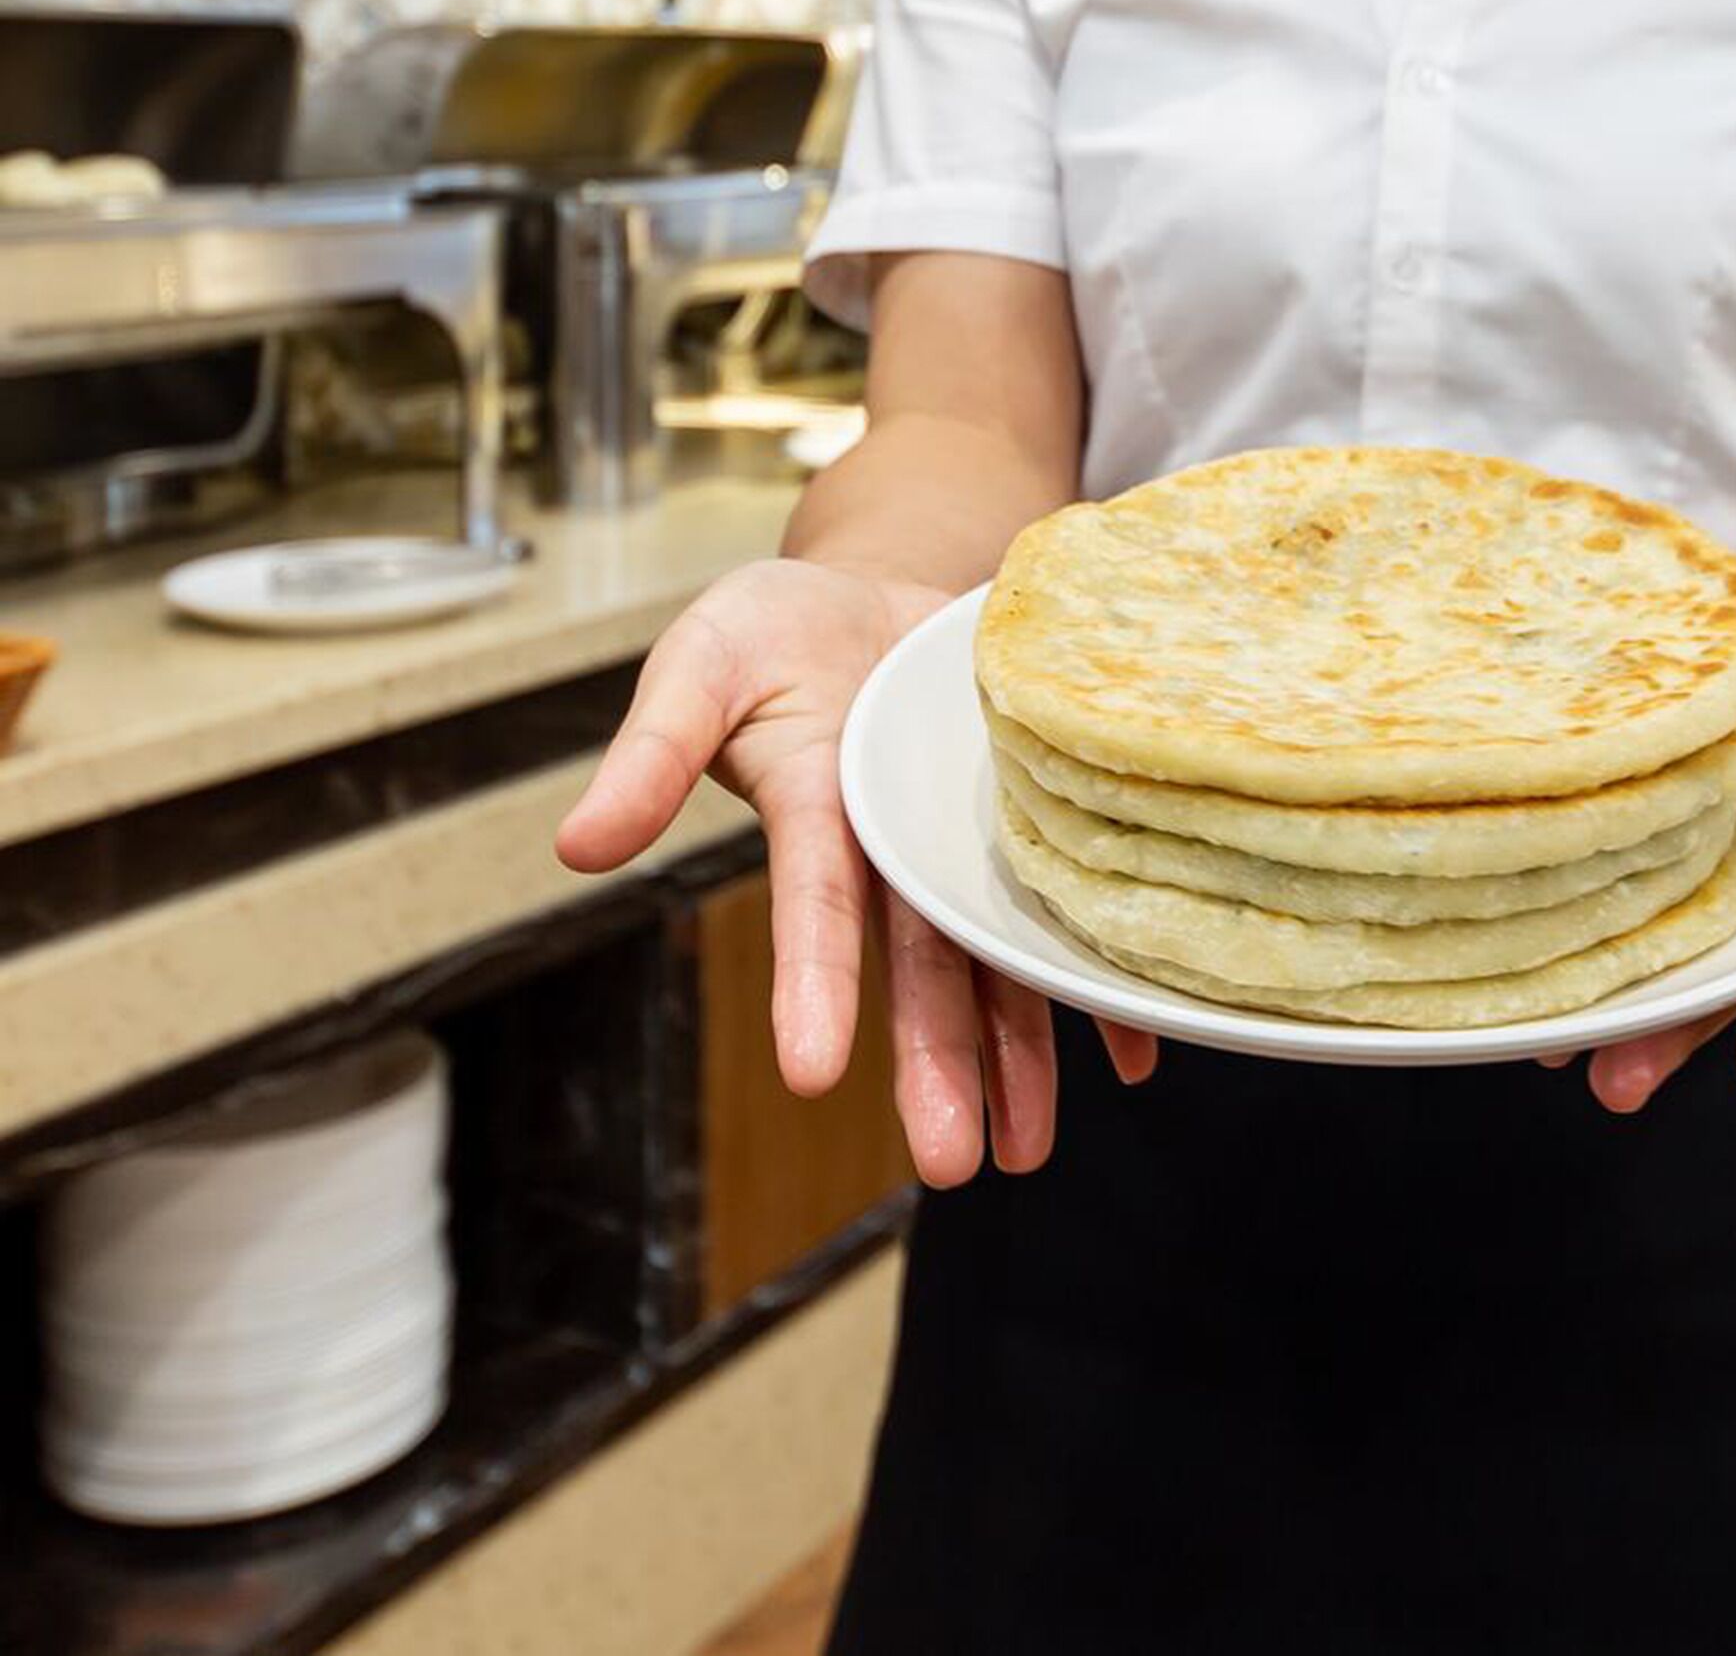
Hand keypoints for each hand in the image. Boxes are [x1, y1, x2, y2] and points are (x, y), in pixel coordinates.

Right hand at [555, 558, 1157, 1184]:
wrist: (880, 589)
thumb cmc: (780, 629)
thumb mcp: (703, 661)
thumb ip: (653, 751)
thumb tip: (580, 846)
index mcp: (815, 814)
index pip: (815, 906)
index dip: (813, 981)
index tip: (811, 1069)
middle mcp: (893, 853)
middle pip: (919, 967)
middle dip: (934, 1064)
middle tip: (949, 1163)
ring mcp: (960, 851)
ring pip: (994, 965)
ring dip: (1016, 1059)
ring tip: (1027, 1153)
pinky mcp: (1024, 830)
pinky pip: (1068, 917)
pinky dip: (1101, 988)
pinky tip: (1136, 1057)